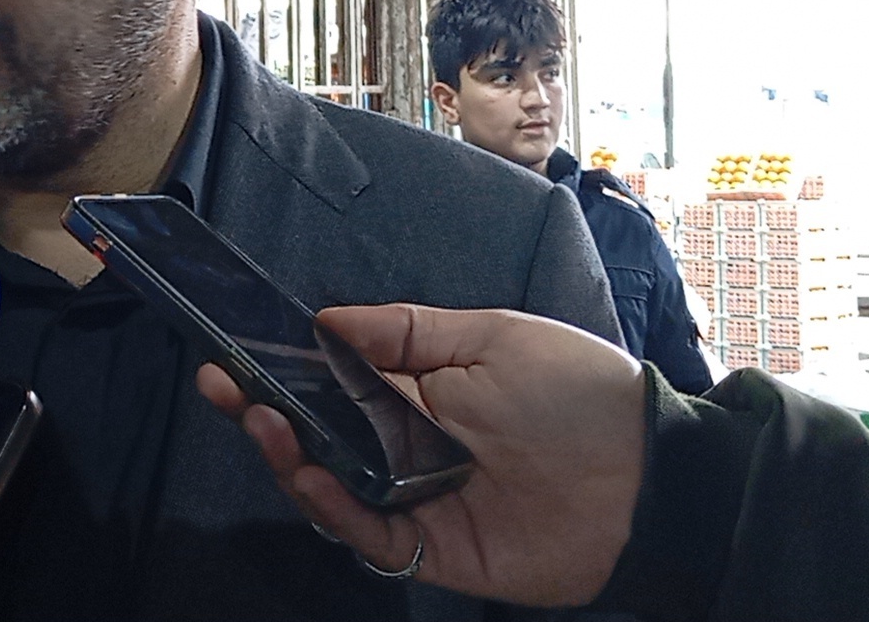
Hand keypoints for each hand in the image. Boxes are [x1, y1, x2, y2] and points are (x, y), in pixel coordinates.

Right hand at [197, 304, 646, 607]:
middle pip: (318, 434)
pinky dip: (332, 506)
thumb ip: (406, 332)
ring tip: (258, 419)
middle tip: (219, 384)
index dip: (283, 369)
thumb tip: (328, 319)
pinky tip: (309, 472)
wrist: (649, 474)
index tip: (238, 349)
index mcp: (421, 391)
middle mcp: (409, 446)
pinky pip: (368, 532)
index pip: (333, 382)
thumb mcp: (491, 336)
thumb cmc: (579, 393)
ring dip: (287, 454)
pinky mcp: (434, 549)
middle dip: (261, 409)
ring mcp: (418, 499)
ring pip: (331, 485)